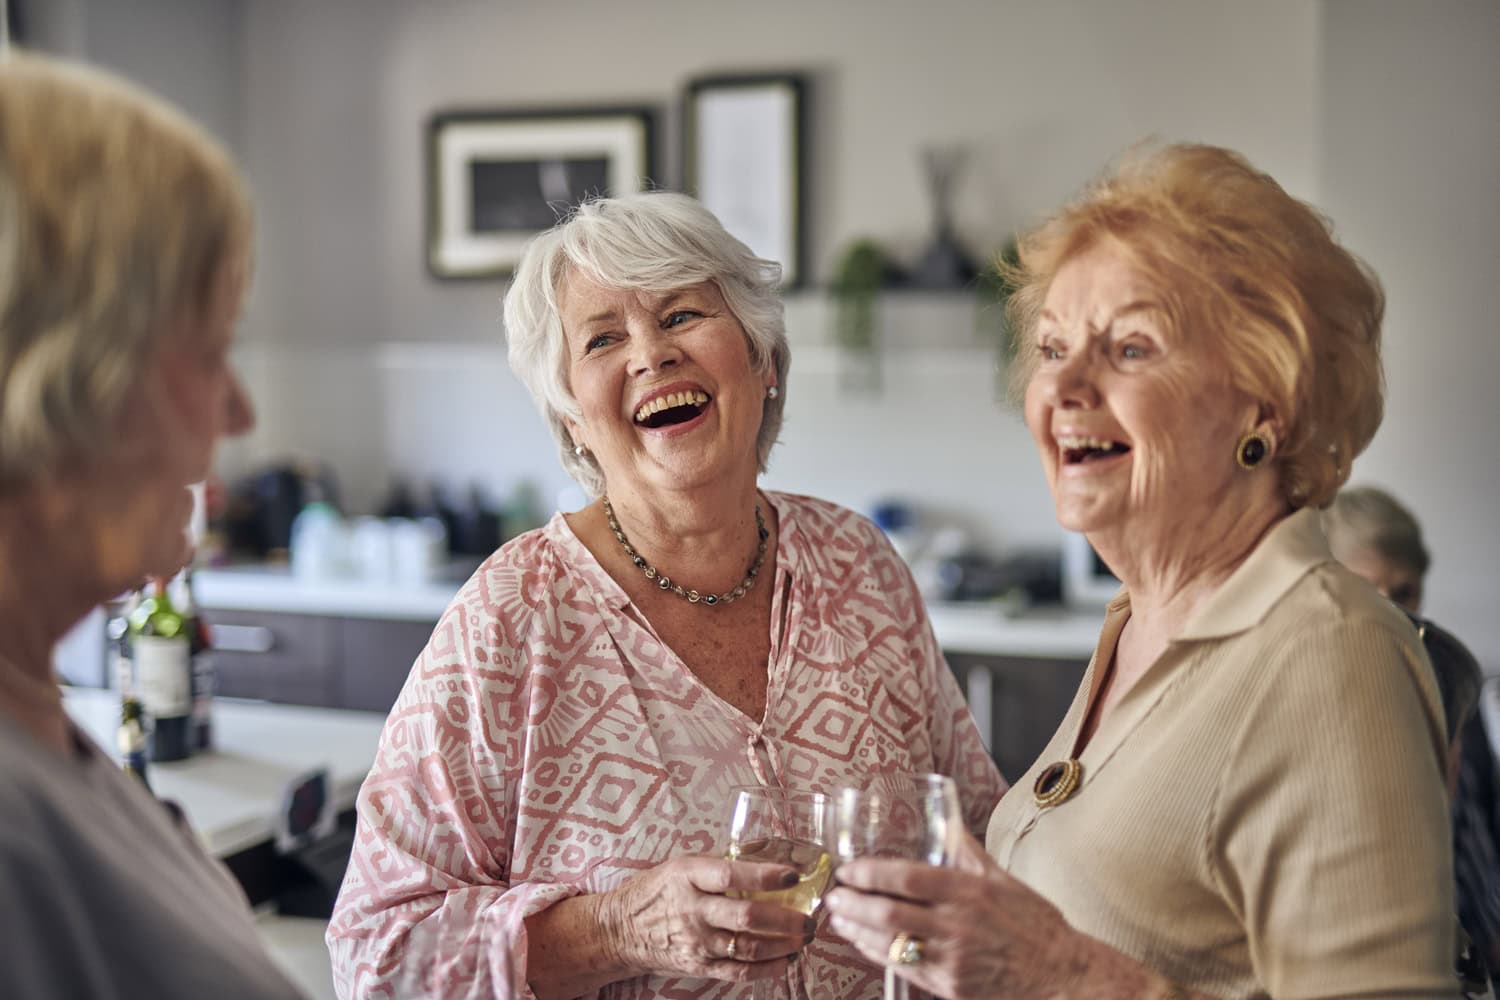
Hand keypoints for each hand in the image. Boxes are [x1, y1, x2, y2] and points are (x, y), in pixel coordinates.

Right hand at [603, 854, 816, 983]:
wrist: (622, 929)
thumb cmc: (657, 890)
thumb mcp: (682, 866)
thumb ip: (718, 866)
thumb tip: (767, 857)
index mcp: (688, 876)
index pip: (731, 875)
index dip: (764, 876)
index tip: (793, 876)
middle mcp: (693, 910)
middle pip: (746, 917)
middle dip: (785, 920)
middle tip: (810, 917)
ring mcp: (696, 942)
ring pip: (747, 947)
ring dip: (783, 945)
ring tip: (805, 937)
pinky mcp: (699, 966)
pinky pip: (739, 972)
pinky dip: (767, 969)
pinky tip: (787, 960)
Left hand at [823, 830, 1086, 998]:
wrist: (1060, 977)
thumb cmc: (1035, 926)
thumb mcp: (1005, 881)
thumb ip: (969, 853)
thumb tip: (947, 820)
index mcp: (970, 891)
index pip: (909, 878)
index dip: (872, 873)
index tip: (849, 869)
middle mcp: (957, 924)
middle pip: (890, 912)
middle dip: (853, 903)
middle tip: (834, 895)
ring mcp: (951, 958)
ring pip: (891, 942)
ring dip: (858, 930)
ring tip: (839, 919)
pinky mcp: (949, 985)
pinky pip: (903, 967)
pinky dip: (877, 953)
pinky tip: (862, 943)